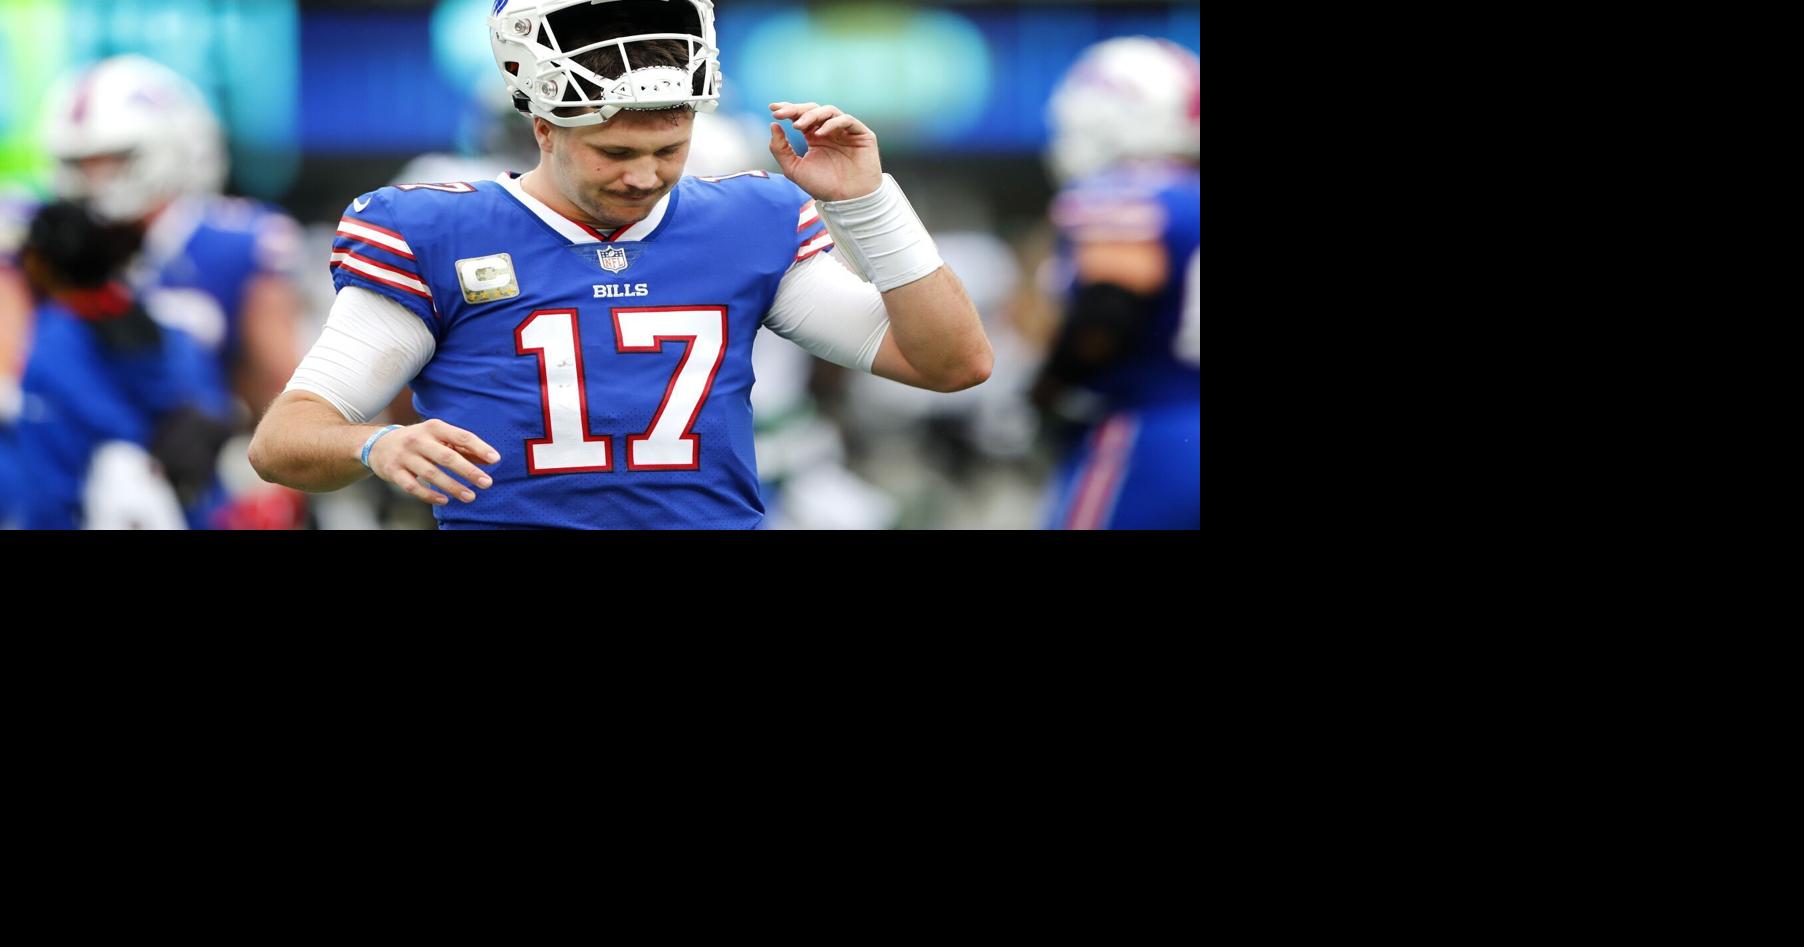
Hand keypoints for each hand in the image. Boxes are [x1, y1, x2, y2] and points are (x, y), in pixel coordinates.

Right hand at [367, 419, 500, 506]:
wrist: (378, 443)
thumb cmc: (419, 441)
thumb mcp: (438, 437)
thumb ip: (463, 447)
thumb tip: (489, 460)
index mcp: (434, 427)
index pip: (460, 436)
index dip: (479, 448)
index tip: (495, 459)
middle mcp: (418, 439)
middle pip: (447, 457)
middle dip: (469, 471)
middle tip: (487, 483)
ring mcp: (404, 456)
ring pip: (431, 474)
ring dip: (453, 487)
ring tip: (471, 496)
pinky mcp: (394, 471)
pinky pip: (413, 487)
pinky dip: (430, 495)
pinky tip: (445, 500)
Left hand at [768, 101, 882, 201]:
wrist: (847, 201)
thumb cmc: (823, 187)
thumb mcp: (794, 169)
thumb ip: (780, 149)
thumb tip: (773, 125)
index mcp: (814, 137)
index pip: (800, 117)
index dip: (788, 110)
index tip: (773, 109)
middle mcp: (829, 131)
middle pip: (812, 110)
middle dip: (796, 109)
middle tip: (781, 114)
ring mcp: (845, 131)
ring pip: (828, 111)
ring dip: (811, 115)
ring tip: (798, 126)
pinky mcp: (861, 134)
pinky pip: (846, 120)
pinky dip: (832, 123)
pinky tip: (819, 133)